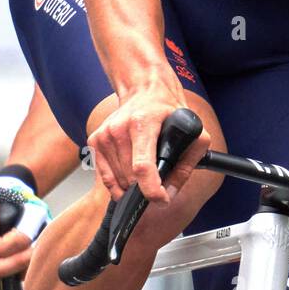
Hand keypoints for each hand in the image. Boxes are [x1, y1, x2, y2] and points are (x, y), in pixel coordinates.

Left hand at [0, 174, 51, 280]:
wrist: (15, 191)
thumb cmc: (3, 191)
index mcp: (35, 213)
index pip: (22, 238)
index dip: (2, 246)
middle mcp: (43, 230)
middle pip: (29, 258)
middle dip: (4, 267)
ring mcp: (42, 242)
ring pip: (30, 268)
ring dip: (6, 273)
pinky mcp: (35, 252)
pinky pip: (26, 270)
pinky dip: (10, 274)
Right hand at [85, 86, 208, 204]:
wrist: (144, 90)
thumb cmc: (167, 110)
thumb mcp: (192, 132)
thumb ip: (185, 165)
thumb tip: (168, 193)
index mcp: (143, 123)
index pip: (142, 166)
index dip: (152, 189)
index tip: (161, 199)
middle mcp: (119, 128)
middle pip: (130, 178)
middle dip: (146, 188)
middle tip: (159, 181)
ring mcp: (104, 135)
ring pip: (118, 181)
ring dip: (133, 186)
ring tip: (145, 171)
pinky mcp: (95, 141)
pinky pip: (106, 177)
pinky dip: (118, 183)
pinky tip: (130, 175)